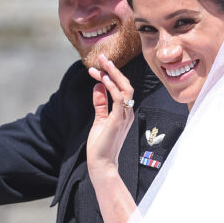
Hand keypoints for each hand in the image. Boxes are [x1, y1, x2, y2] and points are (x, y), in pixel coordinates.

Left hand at [86, 55, 134, 181]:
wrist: (101, 164)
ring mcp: (125, 116)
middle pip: (126, 84)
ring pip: (125, 88)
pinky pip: (118, 98)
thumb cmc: (100, 145)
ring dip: (113, 74)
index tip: (95, 70)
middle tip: (102, 57)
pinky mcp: (118, 120)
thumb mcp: (99, 120)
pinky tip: (102, 79)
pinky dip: (111, 86)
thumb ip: (100, 103)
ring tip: (102, 63)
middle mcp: (128, 112)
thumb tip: (98, 85)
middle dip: (114, 70)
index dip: (110, 76)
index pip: (121, 88)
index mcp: (124, 112)